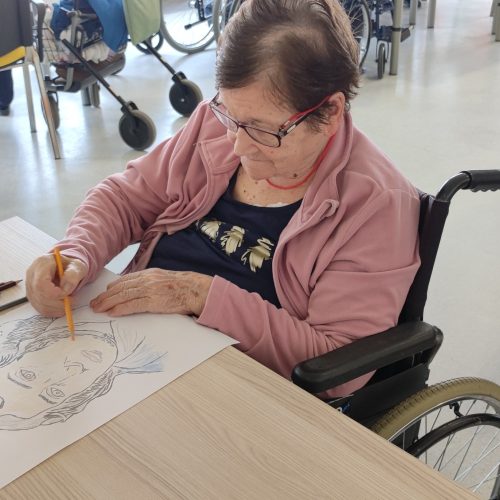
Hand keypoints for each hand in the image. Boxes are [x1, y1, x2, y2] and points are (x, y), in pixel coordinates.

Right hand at [26, 253, 87, 316]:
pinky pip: (40, 308)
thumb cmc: (71, 266)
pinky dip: (53, 311)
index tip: (67, 294)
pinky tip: (62, 307)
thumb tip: (65, 287)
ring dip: (56, 308)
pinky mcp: (33, 296)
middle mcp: (32, 275)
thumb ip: (73, 274)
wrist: (67, 268)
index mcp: (42, 264)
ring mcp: (30, 286)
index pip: (40, 283)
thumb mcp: (77, 266)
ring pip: (39, 304)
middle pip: (39, 295)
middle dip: (58, 302)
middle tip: (71, 300)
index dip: (54, 293)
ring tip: (68, 302)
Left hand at [90, 268, 212, 316]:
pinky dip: (120, 309)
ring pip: (123, 296)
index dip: (112, 288)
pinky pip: (132, 305)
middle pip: (120, 288)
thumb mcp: (163, 279)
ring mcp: (149, 290)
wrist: (195, 290)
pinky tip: (112, 312)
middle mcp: (147, 280)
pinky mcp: (153, 301)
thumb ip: (149, 282)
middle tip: (94, 304)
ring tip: (98, 309)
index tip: (103, 294)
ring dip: (108, 303)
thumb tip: (135, 289)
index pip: (125, 280)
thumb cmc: (182, 287)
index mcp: (149, 273)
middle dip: (105, 296)